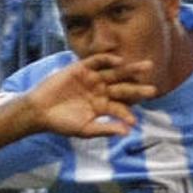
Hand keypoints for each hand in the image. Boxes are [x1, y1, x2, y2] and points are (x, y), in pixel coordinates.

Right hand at [24, 54, 155, 137]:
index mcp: (104, 106)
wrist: (39, 111)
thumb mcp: (85, 129)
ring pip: (115, 73)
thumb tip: (127, 132)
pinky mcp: (80, 68)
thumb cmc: (62, 123)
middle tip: (153, 90)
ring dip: (131, 70)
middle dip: (138, 89)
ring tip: (147, 67)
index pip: (121, 107)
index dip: (127, 113)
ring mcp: (92, 79)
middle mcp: (101, 91)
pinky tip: (119, 61)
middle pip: (124, 88)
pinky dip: (107, 60)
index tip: (133, 121)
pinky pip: (97, 61)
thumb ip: (105, 129)